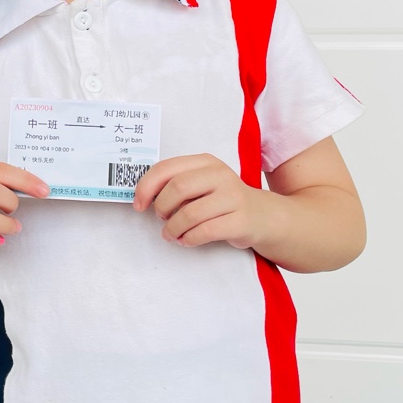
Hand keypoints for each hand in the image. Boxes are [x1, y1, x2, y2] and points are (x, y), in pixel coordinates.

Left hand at [132, 154, 267, 249]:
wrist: (264, 216)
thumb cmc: (223, 200)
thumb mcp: (202, 183)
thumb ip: (176, 183)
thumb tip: (143, 196)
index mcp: (205, 162)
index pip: (166, 168)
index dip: (146, 187)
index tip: (139, 204)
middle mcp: (220, 175)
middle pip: (177, 188)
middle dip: (161, 207)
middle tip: (161, 218)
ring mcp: (233, 197)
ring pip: (189, 214)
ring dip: (173, 228)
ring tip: (171, 234)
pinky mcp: (241, 221)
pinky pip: (205, 232)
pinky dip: (188, 239)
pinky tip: (186, 240)